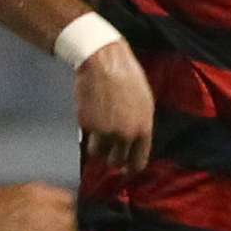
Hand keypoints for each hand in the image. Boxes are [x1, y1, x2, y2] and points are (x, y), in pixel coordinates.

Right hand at [0, 181, 76, 230]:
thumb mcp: (17, 192)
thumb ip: (38, 200)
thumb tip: (51, 212)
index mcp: (39, 190)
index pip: (69, 200)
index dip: (70, 212)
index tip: (67, 222)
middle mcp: (44, 204)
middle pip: (72, 219)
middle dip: (70, 230)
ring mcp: (40, 223)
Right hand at [74, 41, 152, 172]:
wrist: (104, 62)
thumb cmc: (127, 77)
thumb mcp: (144, 103)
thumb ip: (140, 126)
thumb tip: (133, 144)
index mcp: (143, 128)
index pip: (138, 161)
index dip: (130, 167)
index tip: (125, 169)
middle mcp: (125, 134)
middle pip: (116, 162)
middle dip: (112, 159)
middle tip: (109, 153)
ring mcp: (104, 131)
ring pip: (97, 153)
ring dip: (97, 146)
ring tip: (99, 129)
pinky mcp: (87, 125)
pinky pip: (86, 136)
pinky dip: (88, 130)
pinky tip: (92, 113)